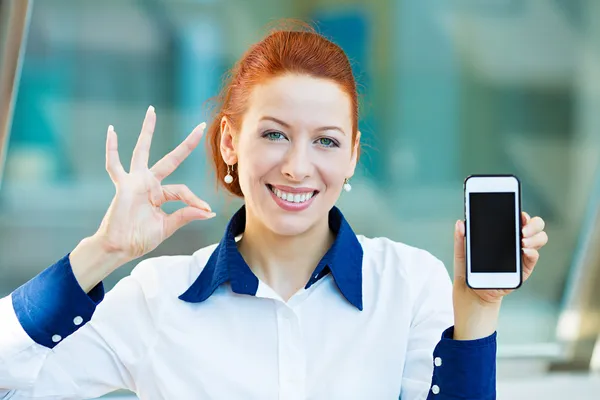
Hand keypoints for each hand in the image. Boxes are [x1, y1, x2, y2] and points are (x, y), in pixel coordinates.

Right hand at [94, 105, 214, 261]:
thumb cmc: (139, 238)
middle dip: (186, 145)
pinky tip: (111, 131)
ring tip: (151, 111)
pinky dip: (111, 149)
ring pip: (142, 151)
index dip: (195, 200)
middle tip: (201, 128)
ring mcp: (136, 182)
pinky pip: (114, 165)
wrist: (119, 248)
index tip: (205, 210)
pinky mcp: (123, 186)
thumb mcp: (167, 226)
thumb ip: (185, 215)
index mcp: (161, 194)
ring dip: (147, 131)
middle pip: (171, 159)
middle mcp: (150, 183)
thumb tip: (209, 212)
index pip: (182, 190)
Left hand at [452, 212, 547, 338]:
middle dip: (533, 224)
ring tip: (522, 240)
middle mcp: (515, 243)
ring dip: (534, 237)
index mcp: (502, 235)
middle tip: (522, 228)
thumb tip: (460, 223)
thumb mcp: (462, 254)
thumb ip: (461, 239)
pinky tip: (525, 251)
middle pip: (534, 227)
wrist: (472, 293)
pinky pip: (533, 259)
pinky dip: (532, 253)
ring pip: (539, 240)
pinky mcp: (523, 271)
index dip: (521, 214)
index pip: (517, 220)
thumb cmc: (469, 271)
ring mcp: (521, 257)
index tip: (517, 212)